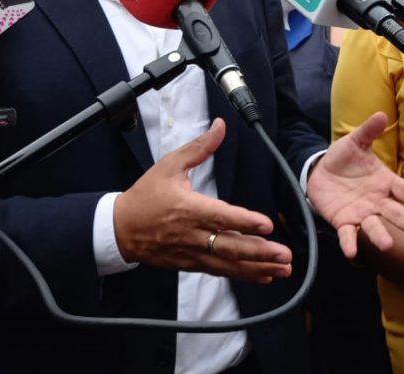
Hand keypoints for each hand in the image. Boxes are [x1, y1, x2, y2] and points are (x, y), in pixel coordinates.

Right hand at [113, 118, 292, 282]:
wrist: (119, 229)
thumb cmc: (145, 196)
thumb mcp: (169, 165)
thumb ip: (199, 147)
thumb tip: (220, 126)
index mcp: (188, 208)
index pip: (221, 217)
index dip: (244, 222)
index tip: (267, 225)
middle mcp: (192, 234)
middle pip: (229, 247)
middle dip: (259, 253)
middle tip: (284, 255)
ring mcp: (191, 252)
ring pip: (227, 263)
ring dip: (256, 268)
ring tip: (281, 269)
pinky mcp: (189, 264)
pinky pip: (219, 271)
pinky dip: (242, 274)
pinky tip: (262, 276)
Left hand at [307, 111, 403, 256]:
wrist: (319, 172)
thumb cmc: (344, 158)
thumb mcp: (355, 142)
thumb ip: (368, 131)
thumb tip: (381, 114)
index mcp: (384, 182)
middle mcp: (377, 201)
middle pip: (395, 213)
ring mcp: (361, 213)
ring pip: (374, 226)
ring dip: (380, 236)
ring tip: (388, 245)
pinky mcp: (343, 221)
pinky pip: (347, 234)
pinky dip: (350, 243)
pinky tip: (351, 252)